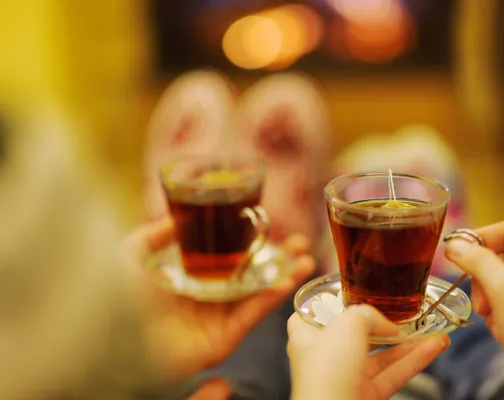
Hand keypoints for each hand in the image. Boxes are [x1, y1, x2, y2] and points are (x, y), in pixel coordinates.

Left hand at [122, 218, 315, 379]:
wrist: (108, 333)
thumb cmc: (113, 293)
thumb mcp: (130, 252)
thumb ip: (153, 234)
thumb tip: (175, 217)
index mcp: (187, 279)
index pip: (227, 259)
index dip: (250, 243)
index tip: (270, 226)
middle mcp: (204, 299)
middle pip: (249, 276)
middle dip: (277, 259)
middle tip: (300, 241)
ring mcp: (214, 321)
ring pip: (256, 296)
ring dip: (284, 276)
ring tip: (306, 258)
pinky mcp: (221, 341)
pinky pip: (250, 317)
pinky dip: (270, 298)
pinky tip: (287, 279)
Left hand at [287, 305, 448, 399]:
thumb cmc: (328, 372)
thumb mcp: (346, 325)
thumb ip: (366, 314)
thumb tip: (386, 323)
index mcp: (307, 333)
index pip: (319, 310)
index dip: (337, 300)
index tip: (358, 290)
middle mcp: (325, 354)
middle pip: (357, 332)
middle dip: (384, 321)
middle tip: (406, 309)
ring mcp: (346, 376)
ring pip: (381, 354)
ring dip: (407, 341)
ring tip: (433, 327)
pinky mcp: (365, 395)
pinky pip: (393, 373)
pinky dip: (415, 360)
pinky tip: (435, 346)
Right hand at [444, 220, 503, 398]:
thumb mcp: (501, 289)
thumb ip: (476, 260)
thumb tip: (454, 244)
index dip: (480, 238)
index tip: (456, 252)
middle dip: (484, 275)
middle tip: (476, 294)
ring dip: (488, 294)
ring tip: (489, 314)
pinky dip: (498, 308)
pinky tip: (500, 325)